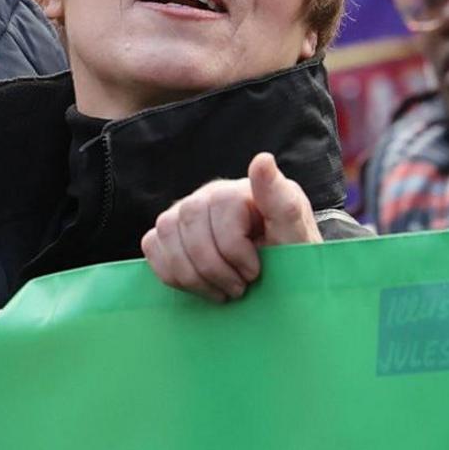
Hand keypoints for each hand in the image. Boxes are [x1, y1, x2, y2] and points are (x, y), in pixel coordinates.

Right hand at [140, 153, 322, 302]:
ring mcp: (186, 211)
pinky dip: (173, 274)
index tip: (255, 272)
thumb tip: (262, 159)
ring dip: (194, 275)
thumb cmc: (287, 258)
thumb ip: (282, 201)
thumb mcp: (296, 234)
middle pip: (191, 220)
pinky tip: (202, 286)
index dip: (235, 249)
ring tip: (223, 290)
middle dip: (214, 266)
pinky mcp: (169, 232)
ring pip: (167, 233)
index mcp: (243, 190)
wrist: (275, 279)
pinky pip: (152, 246)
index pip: (222, 206)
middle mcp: (210, 194)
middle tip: (240, 288)